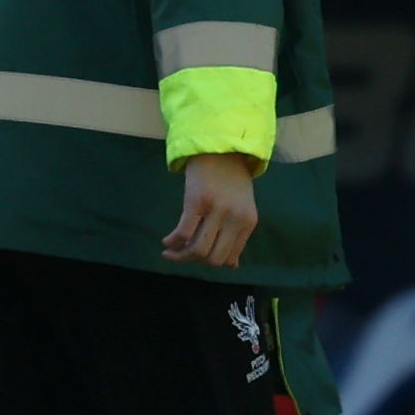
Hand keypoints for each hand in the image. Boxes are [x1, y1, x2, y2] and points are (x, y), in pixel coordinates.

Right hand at [162, 151, 259, 267]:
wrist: (221, 149)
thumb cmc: (230, 180)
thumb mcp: (241, 209)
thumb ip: (237, 235)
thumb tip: (231, 265)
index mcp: (248, 222)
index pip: (229, 258)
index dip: (209, 262)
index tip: (196, 257)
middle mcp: (235, 219)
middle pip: (212, 257)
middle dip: (193, 261)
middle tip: (179, 255)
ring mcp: (216, 210)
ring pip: (198, 249)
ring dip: (180, 256)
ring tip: (170, 251)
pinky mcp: (196, 201)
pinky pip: (183, 232)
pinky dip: (172, 241)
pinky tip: (166, 240)